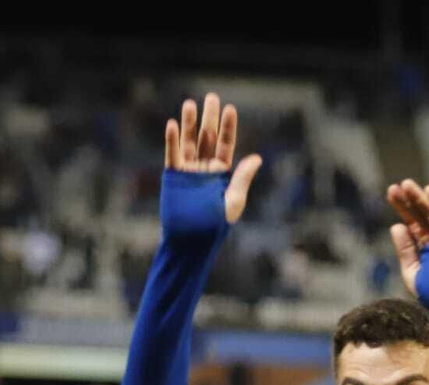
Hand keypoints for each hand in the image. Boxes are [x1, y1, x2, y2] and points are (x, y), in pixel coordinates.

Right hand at [164, 93, 262, 223]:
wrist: (191, 243)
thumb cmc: (214, 227)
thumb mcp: (232, 202)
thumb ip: (242, 179)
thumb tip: (256, 158)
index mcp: (221, 174)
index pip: (225, 145)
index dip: (227, 128)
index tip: (230, 109)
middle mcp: (204, 169)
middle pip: (207, 138)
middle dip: (209, 118)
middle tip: (211, 97)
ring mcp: (188, 172)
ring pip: (189, 143)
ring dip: (189, 124)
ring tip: (189, 104)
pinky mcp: (173, 177)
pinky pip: (172, 156)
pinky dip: (172, 141)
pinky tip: (172, 125)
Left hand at [386, 179, 428, 296]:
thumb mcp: (413, 272)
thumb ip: (405, 250)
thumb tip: (396, 226)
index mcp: (425, 249)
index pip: (412, 224)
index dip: (402, 209)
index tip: (391, 194)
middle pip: (420, 216)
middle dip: (408, 202)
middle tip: (394, 187)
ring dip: (420, 199)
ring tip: (406, 184)